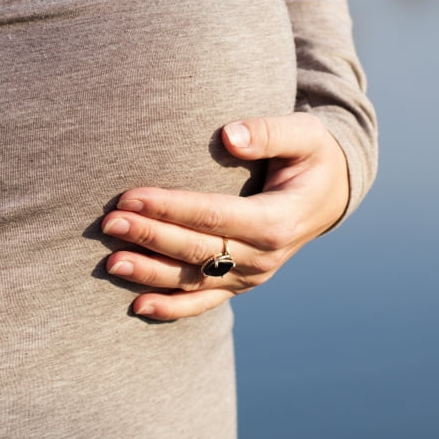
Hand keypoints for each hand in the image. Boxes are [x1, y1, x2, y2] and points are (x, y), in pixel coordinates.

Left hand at [101, 114, 349, 319]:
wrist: (331, 193)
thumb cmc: (313, 155)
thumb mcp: (304, 134)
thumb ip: (268, 131)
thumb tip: (228, 136)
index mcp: (277, 220)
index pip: (214, 216)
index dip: (170, 208)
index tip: (130, 197)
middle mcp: (264, 257)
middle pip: (196, 250)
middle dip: (149, 237)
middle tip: (107, 223)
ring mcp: (252, 276)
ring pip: (193, 280)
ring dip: (149, 273)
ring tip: (110, 263)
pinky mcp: (240, 284)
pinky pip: (203, 302)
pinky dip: (170, 307)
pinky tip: (136, 305)